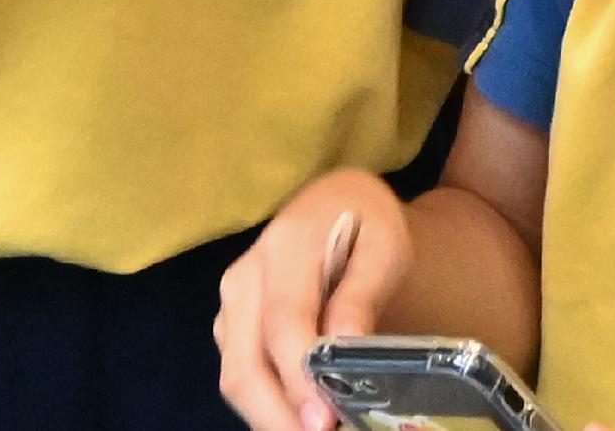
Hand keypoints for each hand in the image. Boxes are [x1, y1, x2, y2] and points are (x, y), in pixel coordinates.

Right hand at [215, 170, 408, 430]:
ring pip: (237, 378)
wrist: (336, 204)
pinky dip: (268, 406)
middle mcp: (243, 279)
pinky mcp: (230, 327)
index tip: (325, 420)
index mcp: (285, 248)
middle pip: (245, 365)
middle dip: (279, 415)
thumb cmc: (366, 224)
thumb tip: (346, 347)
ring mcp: (231, 306)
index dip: (300, 378)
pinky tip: (301, 418)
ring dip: (271, 417)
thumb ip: (363, 293)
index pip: (284, 324)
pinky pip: (242, 375)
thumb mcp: (384, 246)